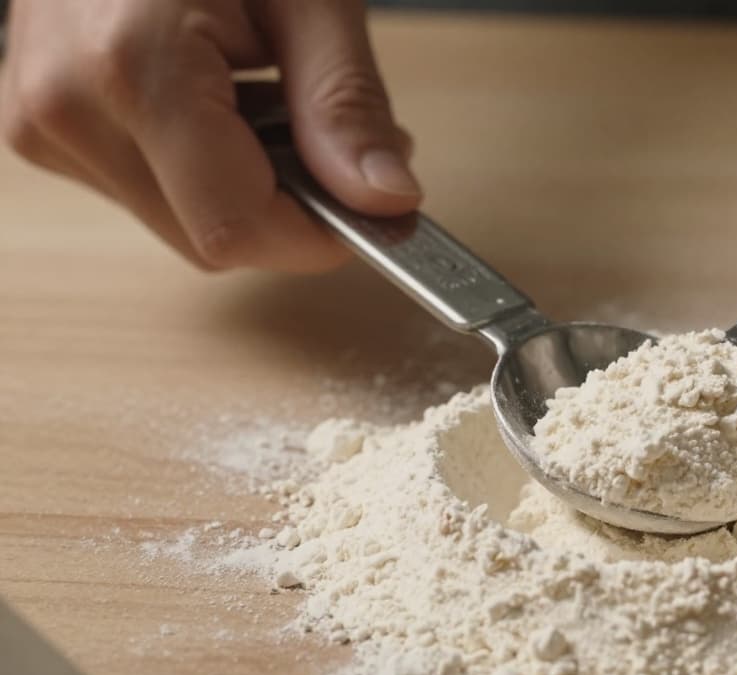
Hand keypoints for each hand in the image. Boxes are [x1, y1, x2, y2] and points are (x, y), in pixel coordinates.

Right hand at [0, 0, 418, 271]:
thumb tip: (386, 201)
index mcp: (130, 64)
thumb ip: (345, 104)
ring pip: (182, 222)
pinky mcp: (38, 127)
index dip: (318, 236)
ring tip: (275, 95)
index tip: (378, 207)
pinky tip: (224, 99)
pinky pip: (148, 191)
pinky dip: (205, 168)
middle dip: (293, 208)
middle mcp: (65, 106)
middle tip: (340, 136)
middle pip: (210, 236)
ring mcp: (39, 121)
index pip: (235, 227)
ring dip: (251, 188)